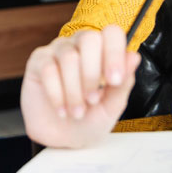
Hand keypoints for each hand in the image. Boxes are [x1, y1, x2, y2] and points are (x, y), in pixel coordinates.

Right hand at [20, 25, 139, 147]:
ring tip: (77, 112)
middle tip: (92, 100)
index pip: (111, 33)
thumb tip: (133, 57)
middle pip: (89, 38)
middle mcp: (79, 45)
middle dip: (92, 73)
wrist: (63, 139)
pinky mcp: (38, 63)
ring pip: (68, 57)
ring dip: (74, 91)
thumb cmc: (90, 119)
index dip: (115, 53)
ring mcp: (57, 51)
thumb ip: (123, 83)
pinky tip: (61, 109)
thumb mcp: (111, 107)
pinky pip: (48, 69)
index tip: (114, 80)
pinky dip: (57, 94)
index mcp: (102, 52)